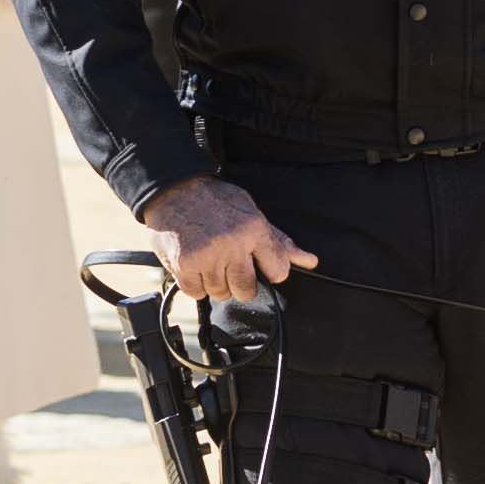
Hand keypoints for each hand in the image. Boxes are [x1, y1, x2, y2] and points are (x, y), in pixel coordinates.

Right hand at [142, 172, 313, 303]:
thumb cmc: (216, 201)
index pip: (278, 272)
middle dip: (239, 282)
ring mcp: (207, 256)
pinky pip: (196, 293)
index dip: (269, 272)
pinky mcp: (184, 265)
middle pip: (246, 290)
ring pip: (220, 293)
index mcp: (254, 230)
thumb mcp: (252, 213)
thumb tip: (310, 261)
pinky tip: (195, 265)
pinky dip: (195, 284)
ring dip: (215, 282)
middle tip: (228, 264)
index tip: (258, 265)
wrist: (174, 190)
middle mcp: (233, 244)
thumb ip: (279, 241)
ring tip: (209, 260)